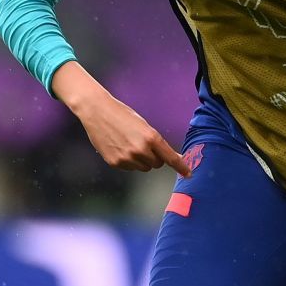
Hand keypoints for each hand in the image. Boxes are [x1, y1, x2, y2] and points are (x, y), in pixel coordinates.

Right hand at [51, 62, 191, 174]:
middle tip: (144, 144)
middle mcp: (140, 150)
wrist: (97, 111)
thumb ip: (159, 143)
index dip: (181, 167)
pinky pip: (130, 167)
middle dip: (155, 157)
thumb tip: (175, 157)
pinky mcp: (115, 163)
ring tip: (130, 144)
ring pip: (144, 167)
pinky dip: (128, 161)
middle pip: (157, 164)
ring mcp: (127, 158)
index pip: (171, 158)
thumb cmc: (123, 115)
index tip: (189, 174)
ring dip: (142, 160)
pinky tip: (119, 147)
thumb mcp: (144, 126)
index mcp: (151, 137)